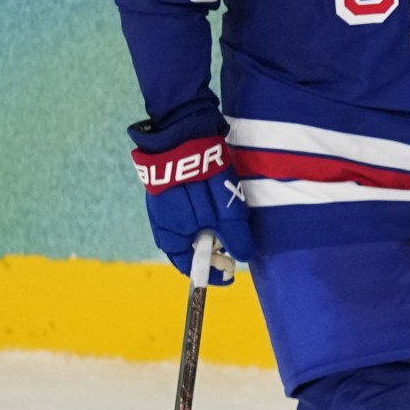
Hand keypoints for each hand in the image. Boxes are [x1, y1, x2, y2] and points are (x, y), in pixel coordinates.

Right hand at [130, 121, 251, 282]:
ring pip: (193, 229)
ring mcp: (168, 207)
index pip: (189, 266)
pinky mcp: (175, 189)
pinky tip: (220, 206)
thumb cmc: (201, 180)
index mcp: (171, 237)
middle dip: (214, 251)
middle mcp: (165, 225)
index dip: (210, 273)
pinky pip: (192, 212)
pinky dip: (207, 215)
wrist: (182, 136)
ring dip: (212, 231)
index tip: (229, 274)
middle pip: (192, 248)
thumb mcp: (225, 213)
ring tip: (231, 224)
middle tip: (235, 246)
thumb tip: (244, 256)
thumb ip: (235, 237)